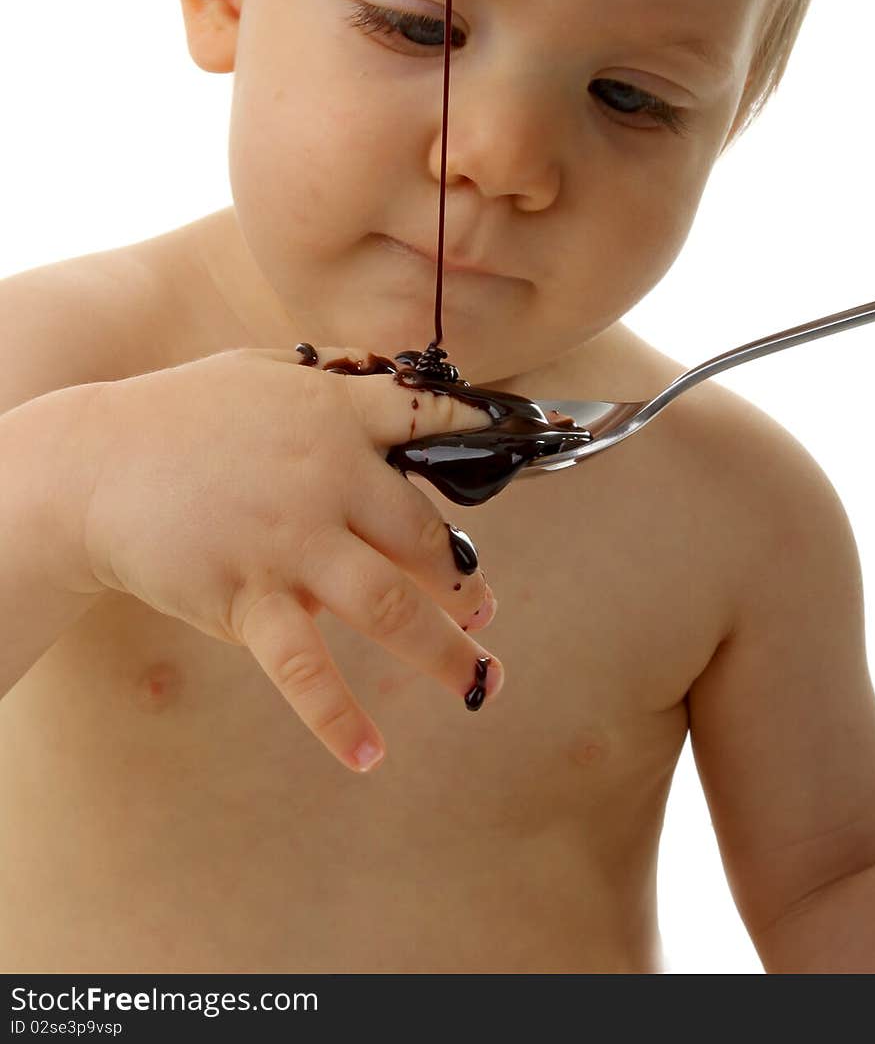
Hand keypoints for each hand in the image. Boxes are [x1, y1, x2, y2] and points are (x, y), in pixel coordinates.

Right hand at [79, 346, 502, 770]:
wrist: (93, 465)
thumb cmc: (179, 416)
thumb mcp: (260, 371)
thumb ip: (327, 377)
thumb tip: (380, 376)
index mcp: (335, 417)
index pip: (428, 419)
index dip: (481, 434)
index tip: (529, 445)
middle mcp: (327, 480)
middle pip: (424, 538)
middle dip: (464, 582)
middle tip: (484, 609)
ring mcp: (290, 543)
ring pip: (389, 607)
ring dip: (445, 651)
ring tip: (482, 682)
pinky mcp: (248, 597)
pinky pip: (305, 669)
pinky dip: (339, 717)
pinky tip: (371, 753)